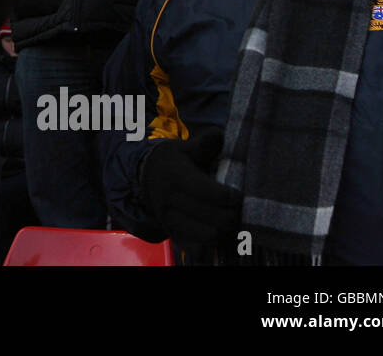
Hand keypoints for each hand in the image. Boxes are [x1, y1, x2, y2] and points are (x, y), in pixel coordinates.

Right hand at [140, 131, 240, 245]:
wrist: (144, 176)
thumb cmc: (171, 160)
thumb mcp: (185, 147)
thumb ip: (206, 142)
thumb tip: (222, 134)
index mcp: (177, 176)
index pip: (210, 192)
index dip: (230, 197)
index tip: (238, 195)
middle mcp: (171, 200)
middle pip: (213, 218)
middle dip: (232, 215)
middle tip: (238, 210)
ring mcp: (170, 219)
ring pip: (207, 235)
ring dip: (223, 231)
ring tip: (229, 221)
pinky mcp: (171, 233)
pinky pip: (194, 248)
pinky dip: (209, 245)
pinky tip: (215, 234)